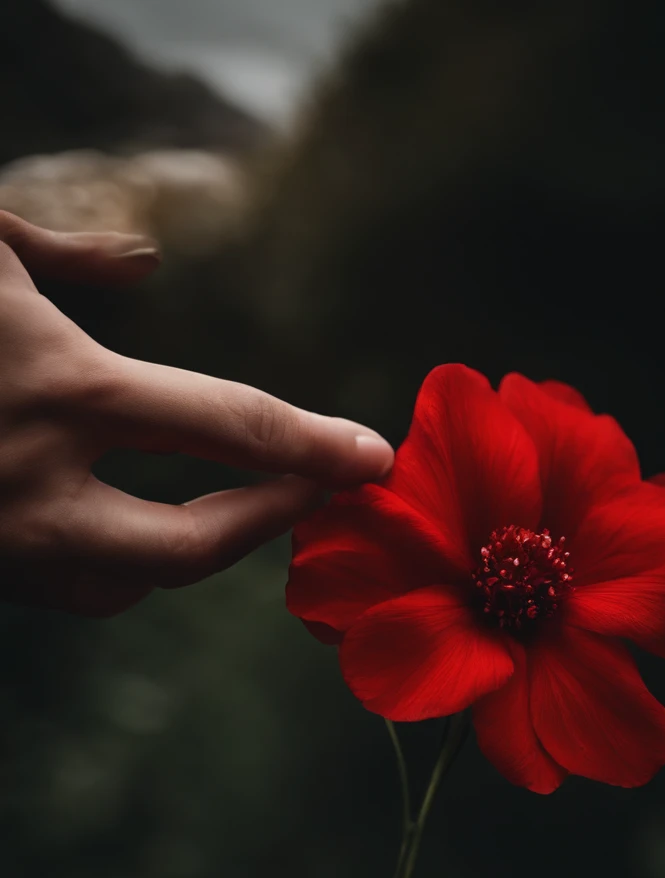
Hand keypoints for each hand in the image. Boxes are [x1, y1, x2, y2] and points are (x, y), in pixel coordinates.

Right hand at [0, 211, 393, 615]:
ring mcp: (3, 539)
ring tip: (222, 510)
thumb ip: (67, 250)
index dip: (316, 445)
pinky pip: (61, 587)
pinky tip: (115, 524)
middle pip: (194, 546)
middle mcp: (39, 483)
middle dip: (267, 525)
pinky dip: (104, 561)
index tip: (374, 458)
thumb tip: (146, 261)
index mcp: (67, 387)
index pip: (230, 427)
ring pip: (123, 586)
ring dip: (180, 554)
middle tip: (318, 497)